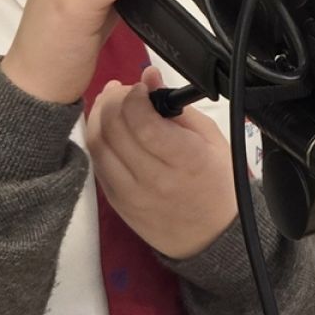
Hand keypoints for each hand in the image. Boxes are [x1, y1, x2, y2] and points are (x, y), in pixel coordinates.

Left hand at [86, 67, 238, 259]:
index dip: (134, 96)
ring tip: (112, 105)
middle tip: (124, 91)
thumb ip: (177, 108)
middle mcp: (154, 179)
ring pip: (97, 146)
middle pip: (114, 130)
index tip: (141, 86)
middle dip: (113, 101)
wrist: (210, 237)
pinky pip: (97, 164)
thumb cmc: (217, 183)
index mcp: (185, 159)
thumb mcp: (211, 140)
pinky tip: (110, 131)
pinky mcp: (117, 204)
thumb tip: (150, 77)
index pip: (142, 121)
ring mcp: (131, 194)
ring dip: (99, 118)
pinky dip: (99, 141)